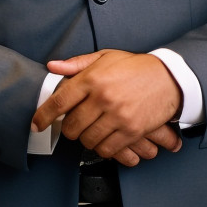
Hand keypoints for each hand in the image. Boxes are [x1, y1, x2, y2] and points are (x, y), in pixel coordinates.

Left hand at [32, 50, 182, 164]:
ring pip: (87, 140)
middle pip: (71, 126)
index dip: (43, 115)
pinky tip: (105, 138)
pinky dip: (102, 148)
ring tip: (91, 130)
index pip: (59, 101)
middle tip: (74, 124)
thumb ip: (77, 64)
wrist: (169, 78)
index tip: (36, 124)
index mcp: (92, 78)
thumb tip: (52, 67)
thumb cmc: (135, 67)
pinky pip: (107, 149)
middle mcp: (102, 98)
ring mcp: (117, 116)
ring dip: (85, 139)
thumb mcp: (105, 57)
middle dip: (68, 128)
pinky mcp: (131, 131)